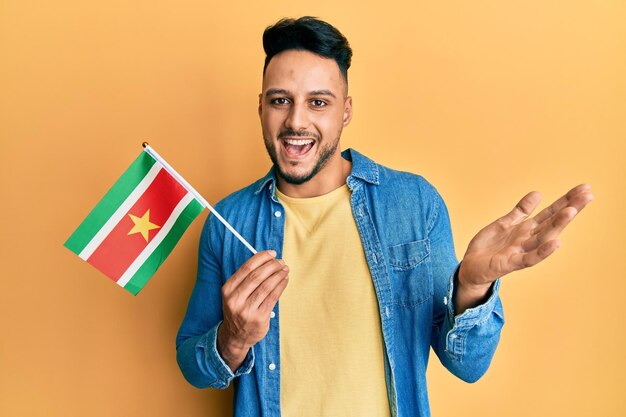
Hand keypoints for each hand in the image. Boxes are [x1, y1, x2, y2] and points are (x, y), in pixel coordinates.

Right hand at [217, 250, 288, 370]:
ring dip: (278, 275)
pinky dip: (281, 286)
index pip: (246, 268)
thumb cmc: (239, 309)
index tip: (272, 253)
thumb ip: (246, 278)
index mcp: (228, 289)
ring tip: (285, 269)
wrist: (235, 336)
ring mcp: (247, 310)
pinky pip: (273, 298)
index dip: (261, 258)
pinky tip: (285, 280)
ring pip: (266, 286)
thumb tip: (267, 259)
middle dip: (272, 266)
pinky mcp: (259, 318)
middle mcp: (235, 300)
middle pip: (257, 276)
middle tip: (281, 262)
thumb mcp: (234, 294)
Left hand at [456, 184, 593, 311]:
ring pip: (544, 237)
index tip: (584, 188)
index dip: (566, 200)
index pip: (550, 212)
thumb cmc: (490, 247)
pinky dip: (543, 252)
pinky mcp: (510, 263)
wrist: (471, 267)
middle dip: (570, 208)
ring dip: (558, 225)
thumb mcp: (504, 223)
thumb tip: (538, 193)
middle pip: (552, 222)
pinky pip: (529, 258)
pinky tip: (556, 244)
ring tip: (572, 211)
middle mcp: (528, 239)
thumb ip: (521, 211)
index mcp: (526, 228)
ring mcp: (521, 251)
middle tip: (588, 195)